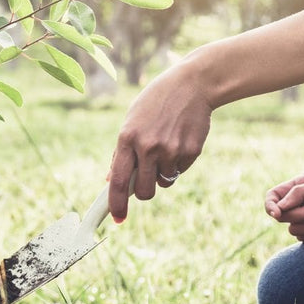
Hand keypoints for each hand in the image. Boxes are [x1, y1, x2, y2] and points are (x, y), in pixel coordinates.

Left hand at [108, 62, 211, 220]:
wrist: (192, 84)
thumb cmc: (156, 103)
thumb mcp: (132, 121)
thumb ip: (121, 151)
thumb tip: (111, 180)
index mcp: (127, 138)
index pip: (118, 181)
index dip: (116, 204)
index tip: (117, 218)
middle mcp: (148, 147)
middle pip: (144, 192)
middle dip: (144, 192)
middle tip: (146, 179)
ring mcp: (170, 150)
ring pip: (164, 182)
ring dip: (162, 173)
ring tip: (166, 146)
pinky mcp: (190, 151)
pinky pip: (180, 170)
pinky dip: (178, 163)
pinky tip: (179, 140)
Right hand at [265, 172, 303, 240]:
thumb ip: (299, 194)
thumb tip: (278, 207)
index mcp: (298, 185)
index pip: (272, 196)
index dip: (270, 206)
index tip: (277, 214)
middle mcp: (299, 200)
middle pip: (281, 215)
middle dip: (301, 215)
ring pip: (292, 228)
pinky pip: (303, 237)